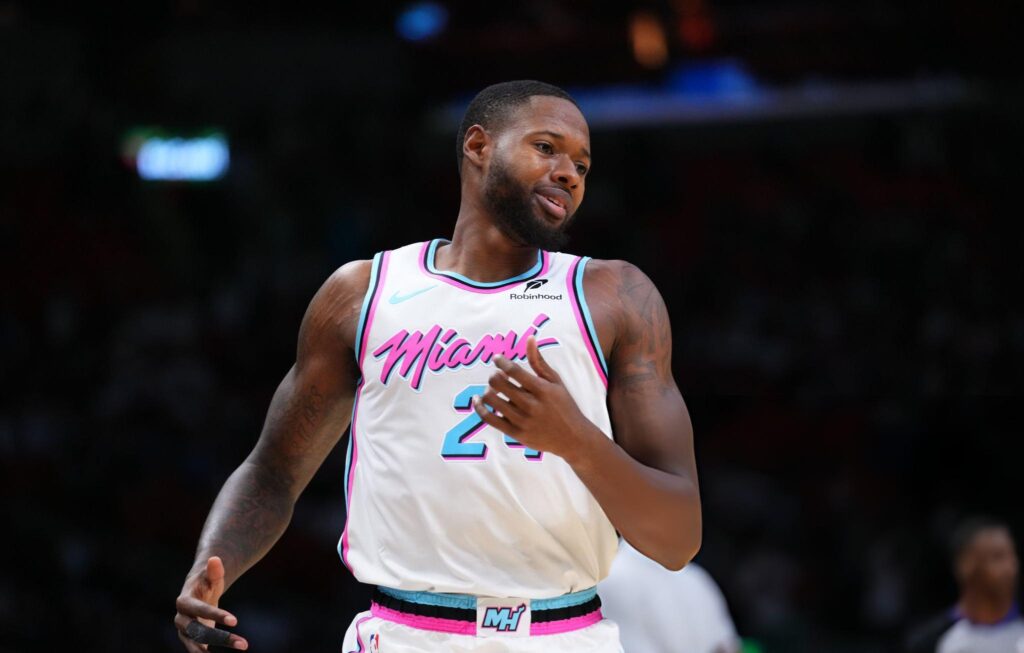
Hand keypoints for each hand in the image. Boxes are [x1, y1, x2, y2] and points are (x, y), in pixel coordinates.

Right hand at [174, 556, 247, 650]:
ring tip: (235, 650)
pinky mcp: (189, 639)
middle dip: (220, 637)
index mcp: (184, 601)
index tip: (236, 621)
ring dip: (214, 649)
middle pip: (196, 631)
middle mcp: (181, 618)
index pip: (200, 610)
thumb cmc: (206, 582)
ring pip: (197, 643)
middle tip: (243, 644)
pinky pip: (196, 648)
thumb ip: (214, 570)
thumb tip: (215, 559)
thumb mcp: (212, 576)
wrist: (197, 594)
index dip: (216, 615)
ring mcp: (183, 631)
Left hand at [473, 336, 597, 460]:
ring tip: (493, 389)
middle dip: (494, 375)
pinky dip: (480, 408)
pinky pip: (489, 419)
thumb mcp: (555, 381)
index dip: (501, 361)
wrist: (572, 438)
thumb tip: (529, 338)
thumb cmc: (564, 405)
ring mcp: (523, 421)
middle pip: (498, 383)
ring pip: (491, 400)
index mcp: (542, 389)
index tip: (498, 359)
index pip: (513, 370)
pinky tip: (478, 400)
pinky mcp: (516, 434)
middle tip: (498, 375)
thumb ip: (539, 361)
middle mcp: (532, 405)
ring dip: (487, 390)